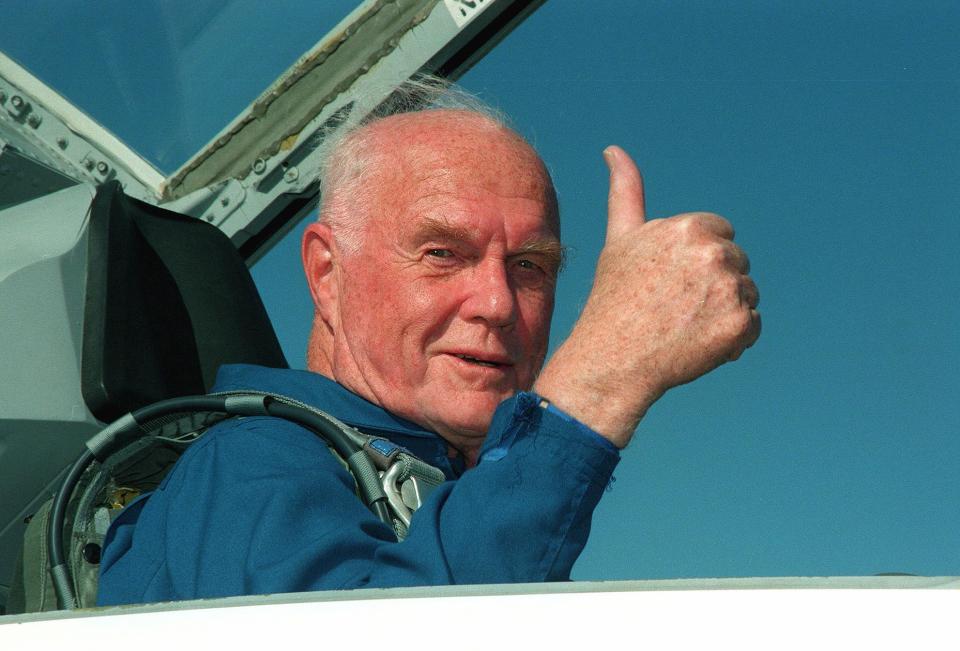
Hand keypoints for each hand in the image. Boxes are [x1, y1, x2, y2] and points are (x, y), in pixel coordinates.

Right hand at [534, 146, 760, 447]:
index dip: (695, 260)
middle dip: (713, 283)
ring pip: (747, 293)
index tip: (669, 280)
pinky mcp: (740, 324)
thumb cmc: (614, 299)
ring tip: (685, 327)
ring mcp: (730, 290)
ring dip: (725, 311)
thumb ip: (627, 191)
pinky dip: (733, 339)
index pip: (721, 233)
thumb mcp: (620, 239)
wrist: (612, 360)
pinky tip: (699, 345)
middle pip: (736, 263)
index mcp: (690, 227)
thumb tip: (614, 149)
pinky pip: (753, 327)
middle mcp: (714, 253)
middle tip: (674, 307)